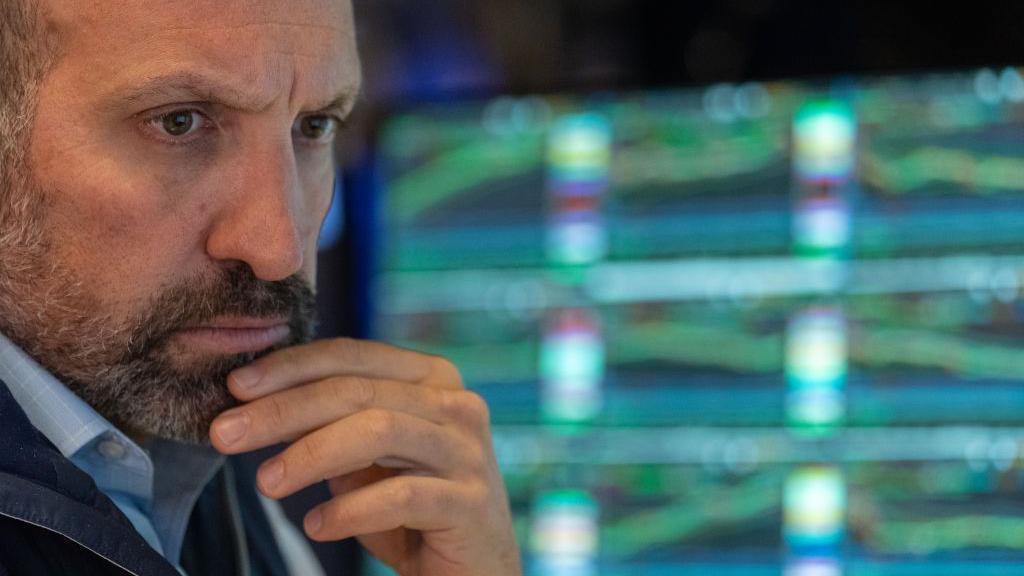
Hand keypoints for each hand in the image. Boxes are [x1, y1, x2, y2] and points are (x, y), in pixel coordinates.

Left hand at [209, 338, 521, 575]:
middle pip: (358, 390)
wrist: (473, 569)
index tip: (234, 387)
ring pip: (380, 431)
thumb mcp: (364, 459)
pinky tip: (316, 525)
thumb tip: (251, 403)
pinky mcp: (470, 502)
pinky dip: (351, 509)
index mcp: (431, 378)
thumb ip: (328, 425)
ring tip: (265, 483)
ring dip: (311, 455)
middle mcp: (456, 404)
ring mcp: (468, 452)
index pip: (352, 354)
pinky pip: (402, 496)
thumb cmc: (411, 508)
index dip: (290, 366)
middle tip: (225, 433)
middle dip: (283, 410)